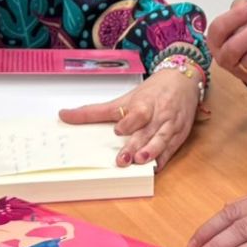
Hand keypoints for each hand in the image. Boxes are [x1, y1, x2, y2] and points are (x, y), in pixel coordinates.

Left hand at [60, 65, 200, 165]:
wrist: (183, 79)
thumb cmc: (152, 91)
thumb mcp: (124, 99)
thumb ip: (95, 111)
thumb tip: (63, 115)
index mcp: (145, 103)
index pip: (138, 113)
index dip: (129, 122)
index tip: (118, 129)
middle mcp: (159, 114)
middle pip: (147, 131)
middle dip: (136, 145)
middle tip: (123, 159)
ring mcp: (171, 125)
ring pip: (162, 140)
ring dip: (152, 151)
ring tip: (140, 161)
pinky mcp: (180, 135)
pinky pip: (172, 149)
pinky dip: (164, 158)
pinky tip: (155, 167)